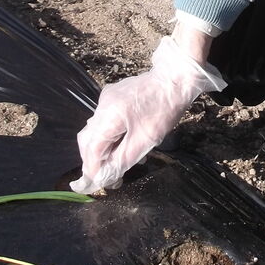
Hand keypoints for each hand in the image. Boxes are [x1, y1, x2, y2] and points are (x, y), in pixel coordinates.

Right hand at [70, 34, 223, 191]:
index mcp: (109, 115)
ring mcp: (107, 99)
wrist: (176, 78)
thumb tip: (104, 178)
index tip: (96, 186)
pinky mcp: (114, 97)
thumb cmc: (164, 109)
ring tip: (119, 164)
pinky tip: (124, 144)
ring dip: (103, 149)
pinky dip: (110, 135)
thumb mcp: (146, 140)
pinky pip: (105, 120)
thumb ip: (122, 160)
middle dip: (95, 160)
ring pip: (96, 130)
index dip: (92, 169)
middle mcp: (102, 105)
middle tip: (108, 177)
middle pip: (88, 139)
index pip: (92, 149)